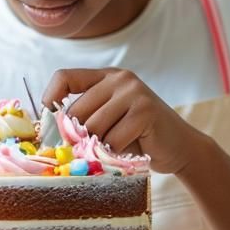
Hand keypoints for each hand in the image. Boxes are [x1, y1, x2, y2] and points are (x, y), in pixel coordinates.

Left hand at [42, 68, 206, 174]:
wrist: (180, 147)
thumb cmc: (138, 137)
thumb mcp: (108, 120)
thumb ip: (86, 117)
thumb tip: (52, 133)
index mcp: (106, 77)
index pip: (65, 77)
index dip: (51, 96)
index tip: (50, 116)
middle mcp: (119, 79)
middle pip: (76, 112)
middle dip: (81, 136)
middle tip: (97, 147)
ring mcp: (134, 92)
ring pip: (93, 128)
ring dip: (101, 146)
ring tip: (118, 146)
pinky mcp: (145, 111)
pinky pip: (113, 139)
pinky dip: (117, 152)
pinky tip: (131, 148)